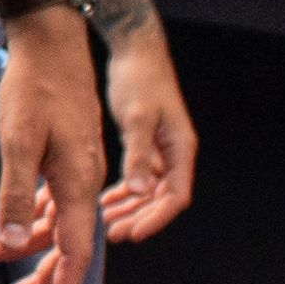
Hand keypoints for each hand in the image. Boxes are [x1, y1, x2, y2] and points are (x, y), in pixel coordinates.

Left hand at [0, 7, 107, 283]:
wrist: (49, 41)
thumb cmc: (34, 86)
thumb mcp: (17, 140)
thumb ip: (16, 194)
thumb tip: (11, 244)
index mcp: (80, 181)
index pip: (77, 250)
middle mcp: (84, 180)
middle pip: (69, 244)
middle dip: (44, 278)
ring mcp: (75, 168)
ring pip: (58, 223)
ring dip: (30, 248)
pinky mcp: (63, 156)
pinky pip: (51, 201)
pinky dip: (30, 218)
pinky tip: (6, 230)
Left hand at [98, 25, 197, 241]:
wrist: (135, 49)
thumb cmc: (141, 78)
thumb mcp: (137, 117)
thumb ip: (138, 154)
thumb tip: (138, 191)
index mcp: (181, 148)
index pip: (176, 196)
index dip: (157, 218)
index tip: (134, 234)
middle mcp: (175, 154)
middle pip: (162, 199)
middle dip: (140, 218)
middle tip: (113, 234)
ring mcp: (161, 150)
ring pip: (149, 192)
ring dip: (130, 209)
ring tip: (106, 224)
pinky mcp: (145, 145)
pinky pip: (138, 178)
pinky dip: (123, 192)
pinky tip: (104, 202)